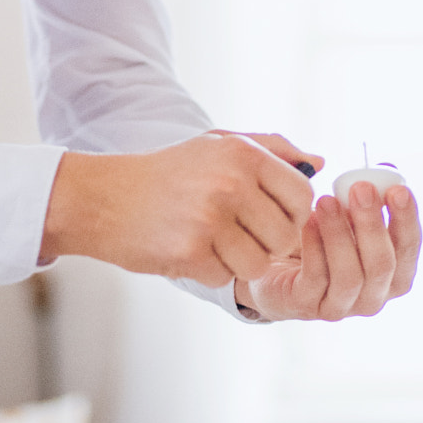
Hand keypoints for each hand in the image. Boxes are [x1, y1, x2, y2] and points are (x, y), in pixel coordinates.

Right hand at [40, 131, 321, 287]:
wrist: (104, 197)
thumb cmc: (170, 172)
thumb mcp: (219, 144)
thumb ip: (273, 149)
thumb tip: (319, 162)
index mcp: (244, 154)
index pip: (303, 196)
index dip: (294, 215)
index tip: (271, 218)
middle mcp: (230, 182)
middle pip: (286, 236)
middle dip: (268, 244)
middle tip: (239, 235)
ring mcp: (209, 218)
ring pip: (259, 264)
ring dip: (239, 262)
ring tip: (214, 243)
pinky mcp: (188, 251)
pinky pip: (225, 278)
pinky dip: (210, 272)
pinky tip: (189, 251)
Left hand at [236, 180, 420, 320]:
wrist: (276, 265)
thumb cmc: (322, 236)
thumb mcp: (348, 213)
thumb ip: (369, 194)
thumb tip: (387, 167)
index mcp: (393, 273)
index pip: (408, 249)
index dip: (406, 220)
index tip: (398, 189)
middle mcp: (373, 296)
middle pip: (382, 265)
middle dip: (373, 224)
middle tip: (360, 189)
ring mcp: (342, 306)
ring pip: (350, 275)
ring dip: (340, 233)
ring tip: (326, 200)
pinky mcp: (308, 306)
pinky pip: (316, 278)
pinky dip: (314, 246)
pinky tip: (307, 221)